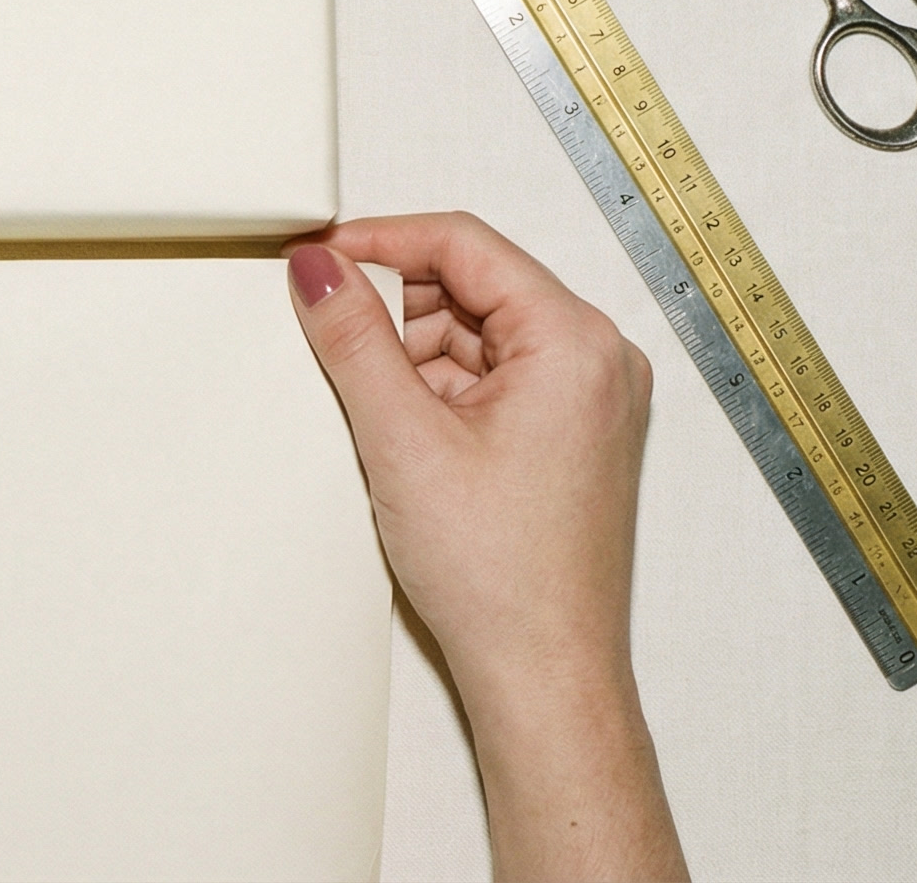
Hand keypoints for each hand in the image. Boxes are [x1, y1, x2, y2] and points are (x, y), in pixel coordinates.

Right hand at [288, 212, 684, 881]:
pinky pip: (495, 382)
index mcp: (576, 343)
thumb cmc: (503, 579)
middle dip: (399, 313)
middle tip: (340, 352)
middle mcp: (598, 362)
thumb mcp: (403, 438)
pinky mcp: (571, 439)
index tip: (320, 257)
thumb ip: (353, 337)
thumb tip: (318, 267)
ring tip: (384, 426)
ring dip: (418, 361)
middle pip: (474, 287)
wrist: (544, 675)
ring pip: (479, 337)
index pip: (466, 243)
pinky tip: (409, 445)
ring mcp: (590, 403)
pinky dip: (442, 398)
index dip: (382, 241)